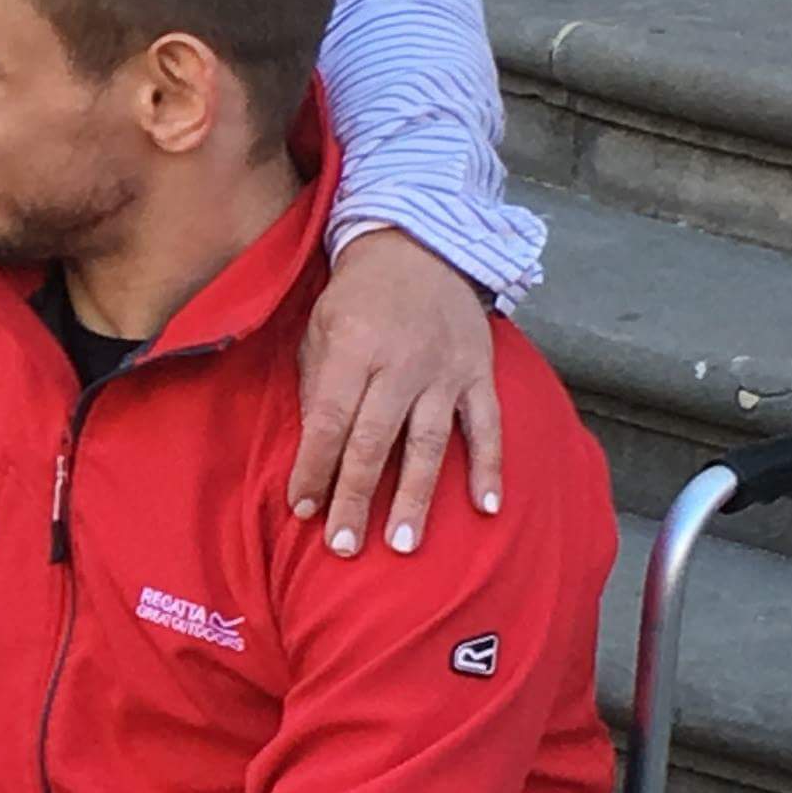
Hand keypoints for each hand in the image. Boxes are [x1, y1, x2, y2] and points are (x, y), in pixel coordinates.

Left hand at [292, 226, 503, 558]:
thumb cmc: (357, 296)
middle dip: (356, 498)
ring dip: (416, 496)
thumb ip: (316, 385)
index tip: (302, 508)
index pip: (328, 421)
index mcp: (353, 349)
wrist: (420, 246)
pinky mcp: (479, 372)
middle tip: (344, 547)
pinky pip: (486, 425)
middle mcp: (401, 363)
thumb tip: (312, 450)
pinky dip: (489, 466)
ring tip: (404, 543)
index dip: (313, 468)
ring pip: (429, 443)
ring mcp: (445, 370)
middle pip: (374, 442)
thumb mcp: (320, 328)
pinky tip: (486, 507)